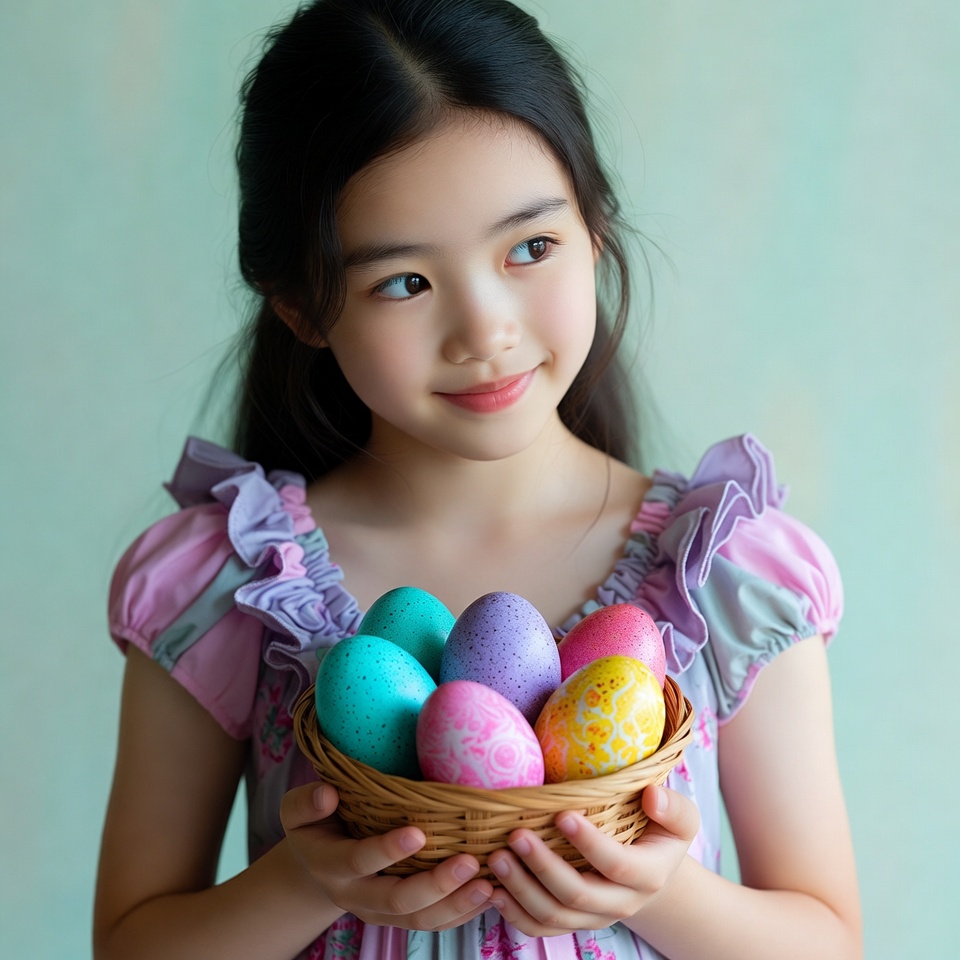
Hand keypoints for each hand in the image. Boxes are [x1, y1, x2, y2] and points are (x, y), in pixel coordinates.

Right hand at [280, 782, 494, 930]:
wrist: (315, 866)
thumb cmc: (315, 824)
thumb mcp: (298, 811)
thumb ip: (307, 802)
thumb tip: (327, 795)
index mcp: (331, 864)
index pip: (359, 861)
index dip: (387, 850)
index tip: (418, 832)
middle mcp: (355, 895)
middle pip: (396, 900)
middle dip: (435, 885)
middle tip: (469, 862)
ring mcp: (379, 912)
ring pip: (420, 920)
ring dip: (456, 905)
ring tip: (488, 885)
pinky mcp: (400, 919)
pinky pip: (433, 924)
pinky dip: (462, 913)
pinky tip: (490, 894)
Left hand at [485, 784, 699, 936]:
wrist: (651, 870)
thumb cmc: (659, 831)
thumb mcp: (679, 818)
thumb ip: (672, 807)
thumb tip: (651, 796)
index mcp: (648, 875)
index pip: (617, 865)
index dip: (590, 844)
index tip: (562, 815)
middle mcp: (621, 903)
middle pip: (578, 895)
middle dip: (544, 866)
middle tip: (516, 836)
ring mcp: (594, 918)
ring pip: (554, 916)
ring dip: (521, 889)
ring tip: (497, 858)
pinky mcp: (572, 923)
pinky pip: (540, 929)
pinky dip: (514, 913)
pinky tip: (493, 889)